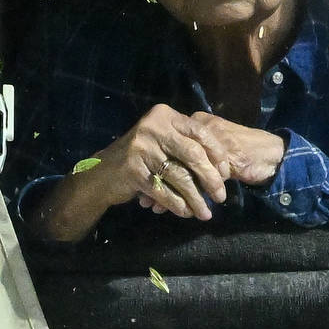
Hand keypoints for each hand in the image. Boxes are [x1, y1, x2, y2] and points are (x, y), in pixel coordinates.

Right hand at [36, 106, 285, 240]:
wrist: (101, 173)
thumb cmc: (141, 157)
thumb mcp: (162, 141)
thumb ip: (187, 145)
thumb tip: (224, 167)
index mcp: (164, 116)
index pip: (200, 131)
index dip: (217, 153)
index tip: (227, 173)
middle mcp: (153, 127)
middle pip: (193, 155)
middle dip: (210, 179)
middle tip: (221, 196)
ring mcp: (141, 149)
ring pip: (179, 177)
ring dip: (195, 198)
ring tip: (205, 213)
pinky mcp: (133, 171)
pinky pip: (163, 191)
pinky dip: (177, 204)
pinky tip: (186, 213)